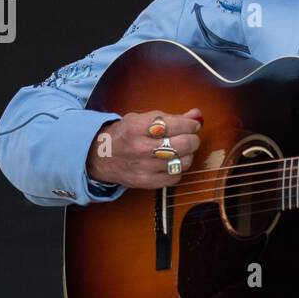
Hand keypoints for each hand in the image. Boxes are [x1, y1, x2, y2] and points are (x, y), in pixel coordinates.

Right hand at [86, 108, 201, 188]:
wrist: (101, 156)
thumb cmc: (126, 134)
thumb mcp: (143, 118)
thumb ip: (172, 117)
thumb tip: (197, 115)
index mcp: (138, 127)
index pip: (175, 124)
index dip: (190, 125)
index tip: (193, 125)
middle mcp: (141, 148)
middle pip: (183, 144)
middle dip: (193, 139)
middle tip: (191, 138)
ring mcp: (144, 167)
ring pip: (183, 162)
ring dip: (188, 155)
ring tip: (181, 151)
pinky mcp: (147, 182)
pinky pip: (175, 177)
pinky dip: (178, 169)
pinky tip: (171, 163)